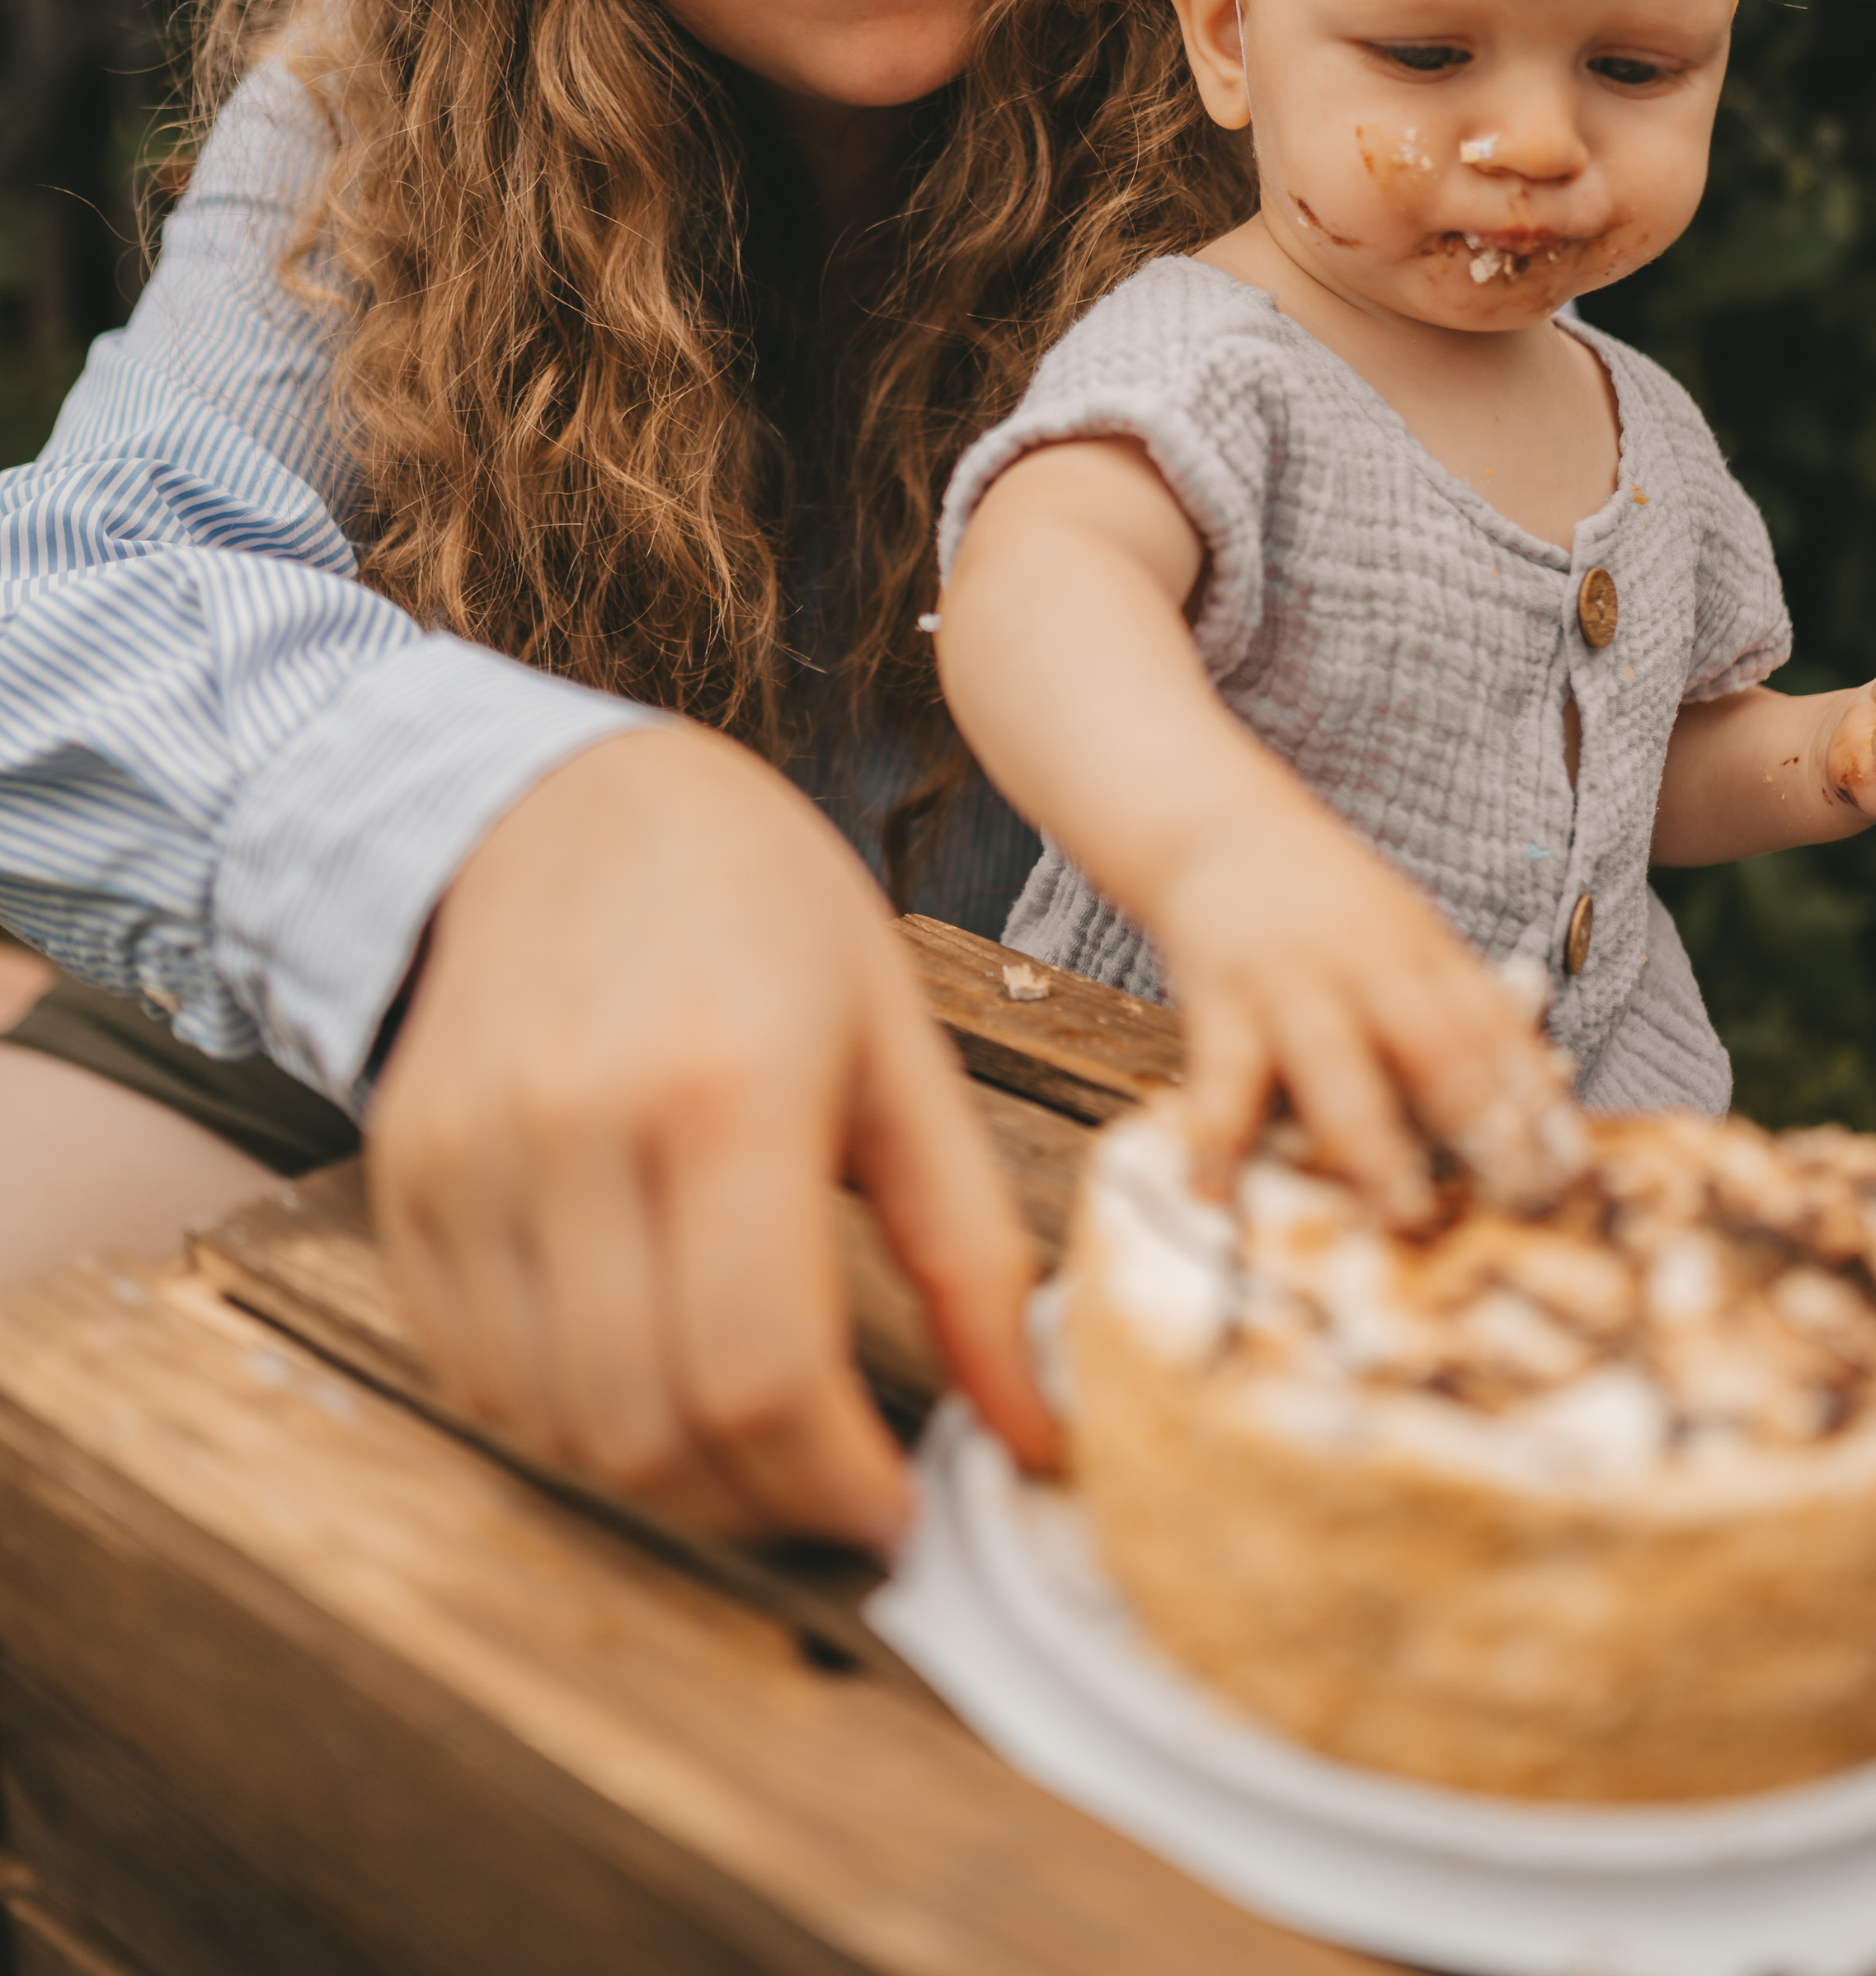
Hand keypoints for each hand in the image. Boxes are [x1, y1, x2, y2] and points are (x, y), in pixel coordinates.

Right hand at [365, 726, 1055, 1555]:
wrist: (570, 799)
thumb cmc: (760, 909)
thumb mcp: (900, 1046)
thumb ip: (970, 1246)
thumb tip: (1035, 1427)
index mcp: (727, 1082)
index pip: (762, 1371)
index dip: (836, 1486)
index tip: (896, 1511)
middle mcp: (579, 1123)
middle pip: (649, 1424)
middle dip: (757, 1502)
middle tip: (826, 1484)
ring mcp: (473, 1153)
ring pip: (554, 1424)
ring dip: (662, 1474)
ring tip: (746, 1432)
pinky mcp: (407, 1177)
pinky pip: (473, 1373)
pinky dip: (566, 1416)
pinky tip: (644, 1366)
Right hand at [1151, 804, 1584, 1224]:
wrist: (1220, 828)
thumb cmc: (1329, 903)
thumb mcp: (1409, 936)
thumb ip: (1465, 1003)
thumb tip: (1550, 1079)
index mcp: (1423, 954)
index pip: (1497, 1027)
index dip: (1537, 1098)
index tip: (1571, 1168)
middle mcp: (1366, 966)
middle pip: (1437, 1044)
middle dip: (1479, 1125)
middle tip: (1511, 1201)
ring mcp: (1292, 983)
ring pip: (1337, 1064)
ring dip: (1371, 1142)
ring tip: (1398, 1211)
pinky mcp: (1219, 1000)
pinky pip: (1221, 1076)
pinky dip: (1218, 1137)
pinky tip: (1219, 1194)